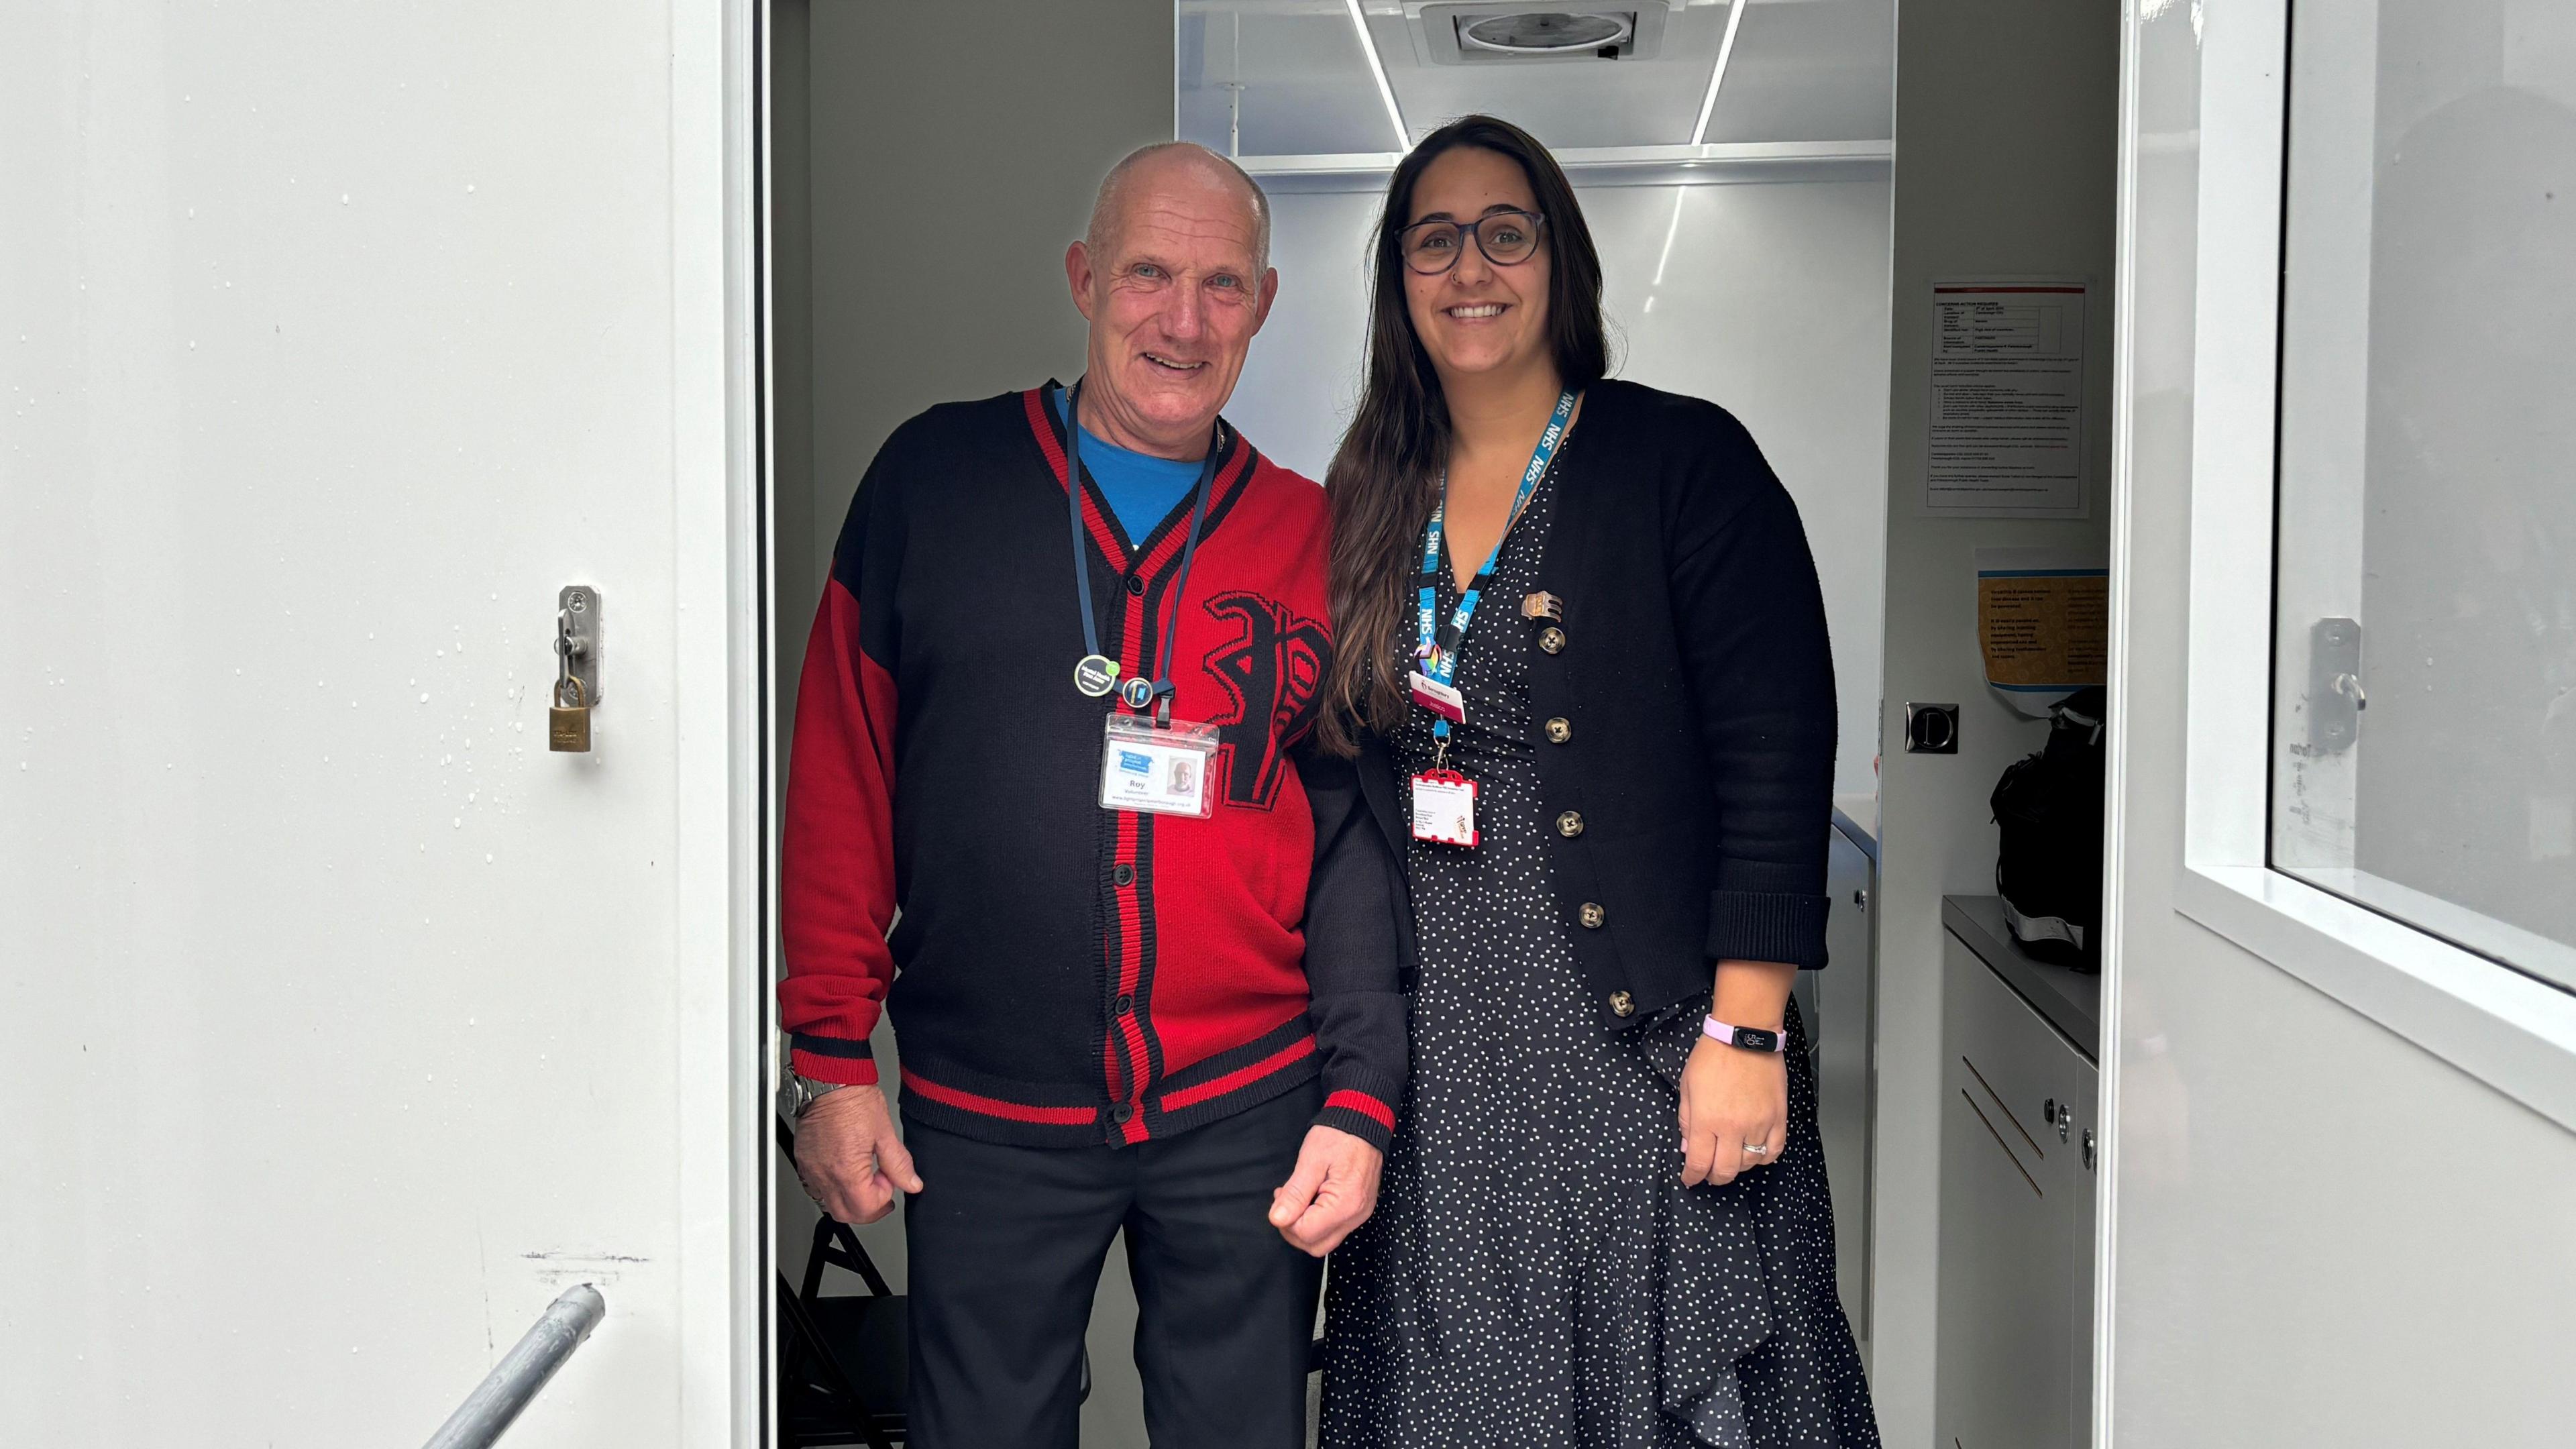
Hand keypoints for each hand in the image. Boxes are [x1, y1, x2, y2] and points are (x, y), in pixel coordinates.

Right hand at [792, 1085, 922, 1223]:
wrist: (829, 1080)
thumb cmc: (852, 1099)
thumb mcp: (885, 1132)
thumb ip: (899, 1164)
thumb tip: (911, 1183)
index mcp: (846, 1169)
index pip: (866, 1208)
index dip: (883, 1199)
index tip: (889, 1181)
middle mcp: (824, 1174)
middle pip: (845, 1214)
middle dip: (867, 1208)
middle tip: (881, 1190)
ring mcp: (811, 1169)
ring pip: (828, 1205)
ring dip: (849, 1202)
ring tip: (863, 1183)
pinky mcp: (803, 1161)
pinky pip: (814, 1188)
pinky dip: (831, 1190)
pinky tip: (844, 1175)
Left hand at [1267, 1125, 1382, 1256]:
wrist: (1364, 1121)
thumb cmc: (1339, 1136)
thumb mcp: (1311, 1161)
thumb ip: (1295, 1194)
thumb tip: (1277, 1219)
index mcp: (1345, 1204)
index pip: (1306, 1233)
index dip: (1286, 1220)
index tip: (1281, 1196)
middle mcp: (1356, 1216)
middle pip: (1316, 1246)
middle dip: (1293, 1229)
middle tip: (1286, 1201)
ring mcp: (1359, 1215)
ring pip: (1324, 1241)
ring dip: (1304, 1225)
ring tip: (1297, 1197)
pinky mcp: (1358, 1210)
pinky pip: (1333, 1228)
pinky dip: (1316, 1220)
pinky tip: (1310, 1198)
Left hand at [1677, 1035, 1786, 1186]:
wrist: (1744, 1035)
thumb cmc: (1713, 1055)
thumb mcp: (1687, 1086)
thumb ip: (1685, 1120)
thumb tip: (1687, 1147)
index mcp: (1706, 1120)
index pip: (1699, 1163)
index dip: (1692, 1177)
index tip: (1690, 1179)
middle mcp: (1733, 1128)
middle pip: (1725, 1171)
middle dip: (1714, 1177)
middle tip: (1709, 1173)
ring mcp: (1758, 1124)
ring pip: (1749, 1164)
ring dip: (1737, 1167)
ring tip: (1730, 1158)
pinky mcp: (1778, 1118)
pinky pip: (1774, 1151)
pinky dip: (1763, 1157)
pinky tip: (1754, 1152)